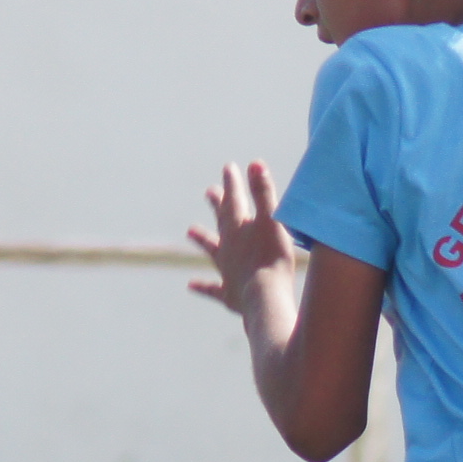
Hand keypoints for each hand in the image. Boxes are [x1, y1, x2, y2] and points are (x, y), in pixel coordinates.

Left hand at [185, 163, 300, 315]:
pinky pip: (212, 288)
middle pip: (221, 221)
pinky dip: (202, 286)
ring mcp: (226, 270)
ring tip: (190, 231)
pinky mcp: (229, 294)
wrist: (264, 298)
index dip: (232, 183)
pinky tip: (191, 285)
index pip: (234, 199)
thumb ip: (264, 193)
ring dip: (202, 240)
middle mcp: (228, 246)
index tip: (228, 167)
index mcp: (238, 227)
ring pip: (212, 250)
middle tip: (209, 192)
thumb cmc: (272, 258)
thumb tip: (255, 163)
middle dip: (217, 205)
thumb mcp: (272, 222)